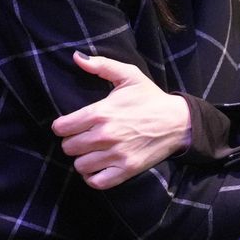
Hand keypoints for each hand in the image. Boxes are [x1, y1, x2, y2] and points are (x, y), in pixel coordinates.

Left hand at [51, 52, 191, 189]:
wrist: (178, 121)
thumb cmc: (150, 98)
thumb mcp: (129, 75)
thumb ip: (101, 65)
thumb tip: (77, 57)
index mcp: (101, 112)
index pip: (62, 127)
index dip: (62, 126)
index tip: (69, 125)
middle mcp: (105, 135)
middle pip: (68, 147)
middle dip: (72, 141)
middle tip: (83, 137)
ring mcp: (116, 155)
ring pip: (80, 165)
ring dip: (83, 159)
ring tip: (91, 152)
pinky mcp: (126, 170)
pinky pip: (96, 182)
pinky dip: (93, 177)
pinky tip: (98, 166)